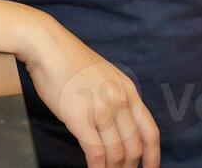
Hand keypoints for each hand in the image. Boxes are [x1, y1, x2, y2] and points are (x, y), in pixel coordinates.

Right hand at [15, 11, 159, 166]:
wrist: (47, 46)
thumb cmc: (70, 60)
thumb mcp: (105, 76)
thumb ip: (115, 100)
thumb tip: (115, 129)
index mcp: (128, 91)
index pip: (150, 132)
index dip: (153, 156)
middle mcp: (119, 101)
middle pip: (134, 147)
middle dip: (129, 167)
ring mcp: (101, 109)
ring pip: (116, 154)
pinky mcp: (80, 118)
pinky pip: (95, 153)